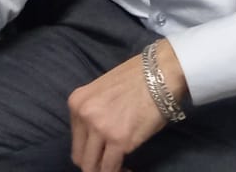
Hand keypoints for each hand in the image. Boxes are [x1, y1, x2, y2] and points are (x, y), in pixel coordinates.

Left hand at [66, 42, 183, 171]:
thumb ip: (95, 114)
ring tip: (122, 168)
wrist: (160, 73)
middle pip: (79, 157)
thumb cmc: (138, 79)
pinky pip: (111, 168)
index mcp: (77, 102)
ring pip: (92, 167)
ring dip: (106, 171)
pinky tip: (130, 170)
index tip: (104, 155)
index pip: (76, 141)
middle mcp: (83, 115)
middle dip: (95, 165)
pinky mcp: (119, 140)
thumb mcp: (103, 93)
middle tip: (111, 165)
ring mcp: (100, 128)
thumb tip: (98, 140)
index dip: (90, 152)